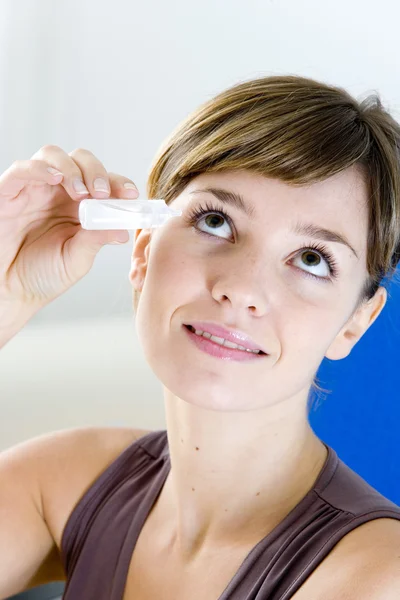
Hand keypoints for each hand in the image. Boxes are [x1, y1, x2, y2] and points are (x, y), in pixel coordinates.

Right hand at [0, 145, 138, 318]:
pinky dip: (40, 168)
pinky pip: (23, 169)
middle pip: (81, 161)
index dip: (119, 183)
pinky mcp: (9, 191)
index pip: (104, 183)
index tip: (131, 195)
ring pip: (53, 156)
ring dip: (72, 168)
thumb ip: (96, 240)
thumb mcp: (76, 260)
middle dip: (96, 171)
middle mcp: (59, 193)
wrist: (10, 291)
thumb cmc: (43, 275)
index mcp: (81, 207)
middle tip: (102, 193)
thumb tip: (124, 230)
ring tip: (81, 192)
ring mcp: (34, 189)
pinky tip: (56, 178)